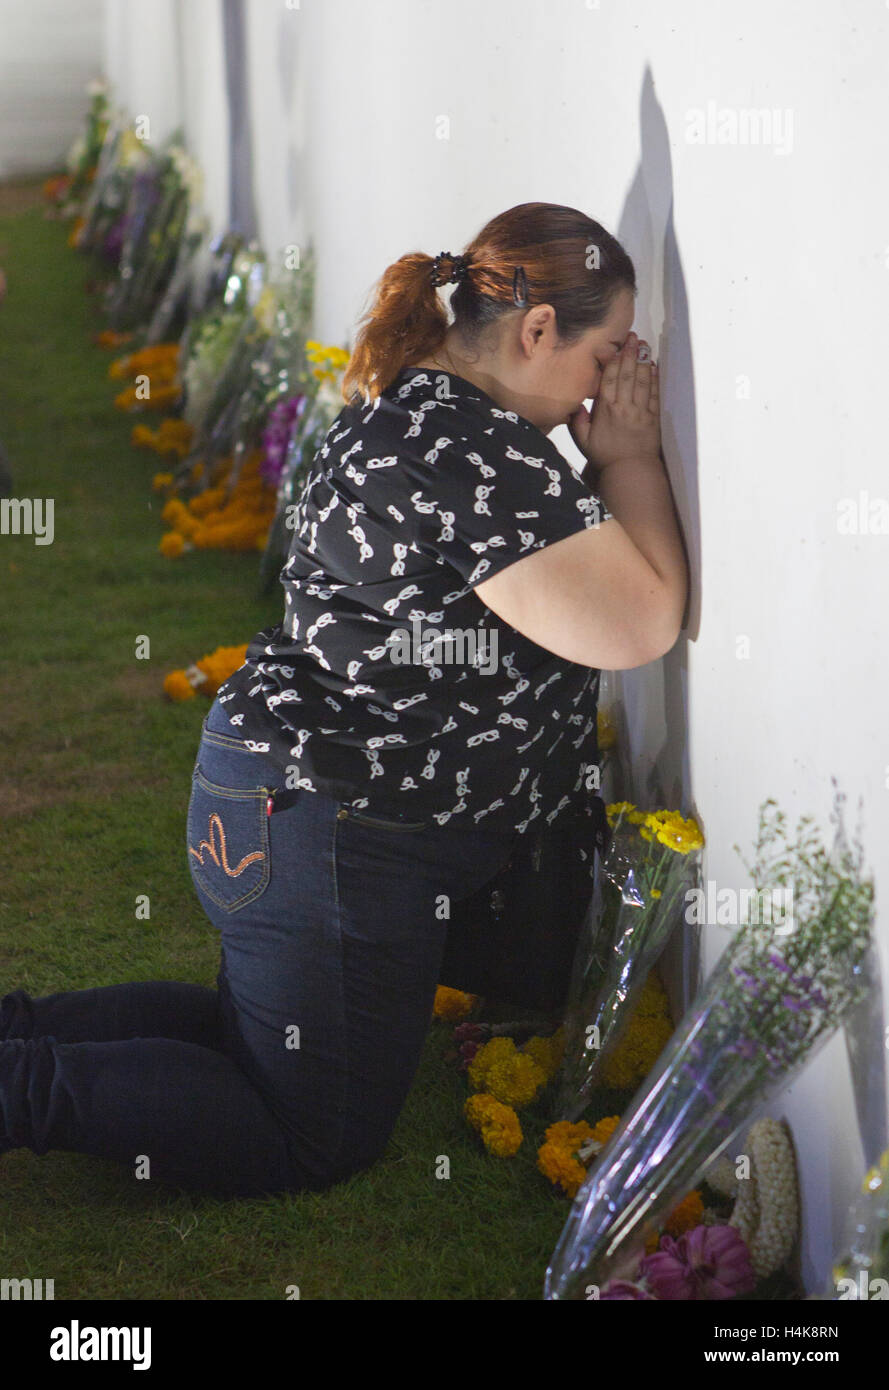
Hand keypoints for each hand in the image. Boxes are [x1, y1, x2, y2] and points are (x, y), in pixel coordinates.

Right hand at [567, 331, 660, 470]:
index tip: (616, 346)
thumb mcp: (583, 441)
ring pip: (642, 381)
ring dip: (643, 362)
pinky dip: (654, 379)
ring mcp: (640, 411)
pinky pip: (654, 394)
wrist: (629, 471)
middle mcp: (624, 407)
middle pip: (627, 375)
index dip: (613, 361)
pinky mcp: (653, 417)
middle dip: (630, 354)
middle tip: (632, 337)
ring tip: (643, 345)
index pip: (609, 380)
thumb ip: (577, 421)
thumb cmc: (605, 456)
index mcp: (606, 411)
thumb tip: (575, 404)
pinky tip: (653, 366)